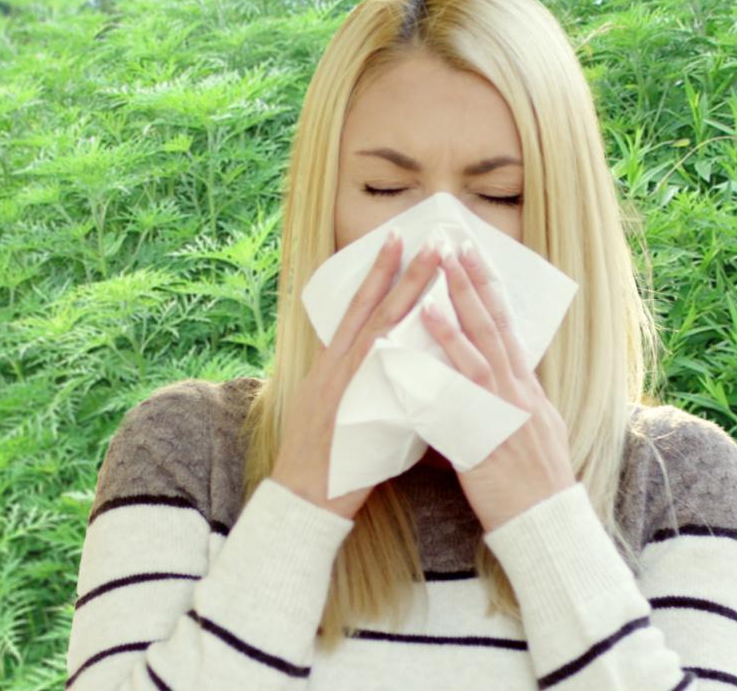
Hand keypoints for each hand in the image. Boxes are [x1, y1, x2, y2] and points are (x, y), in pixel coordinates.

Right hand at [271, 232, 443, 520]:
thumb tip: (388, 365)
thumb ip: (358, 383)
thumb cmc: (324, 463)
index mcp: (332, 365)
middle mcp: (337, 366)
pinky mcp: (355, 406)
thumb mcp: (332, 410)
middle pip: (373, 308)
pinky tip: (427, 320)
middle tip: (428, 237)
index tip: (396, 241)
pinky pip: (382, 368)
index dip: (378, 274)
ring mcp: (346, 384)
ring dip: (408, 291)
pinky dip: (402, 342)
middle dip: (402, 271)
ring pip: (381, 326)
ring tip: (434, 261)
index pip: (358, 308)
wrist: (302, 498)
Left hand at [420, 240, 576, 531]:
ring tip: (434, 289)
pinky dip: (441, 381)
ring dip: (456, 322)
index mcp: (528, 390)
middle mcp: (520, 394)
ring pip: (479, 358)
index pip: (507, 327)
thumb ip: (511, 401)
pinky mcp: (487, 441)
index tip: (475, 257)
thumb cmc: (534, 485)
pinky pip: (460, 405)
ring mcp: (505, 415)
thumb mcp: (533, 432)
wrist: (546, 524)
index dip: (490, 291)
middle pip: (494, 329)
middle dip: (473, 286)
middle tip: (454, 246)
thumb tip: (499, 379)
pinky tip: (421, 365)